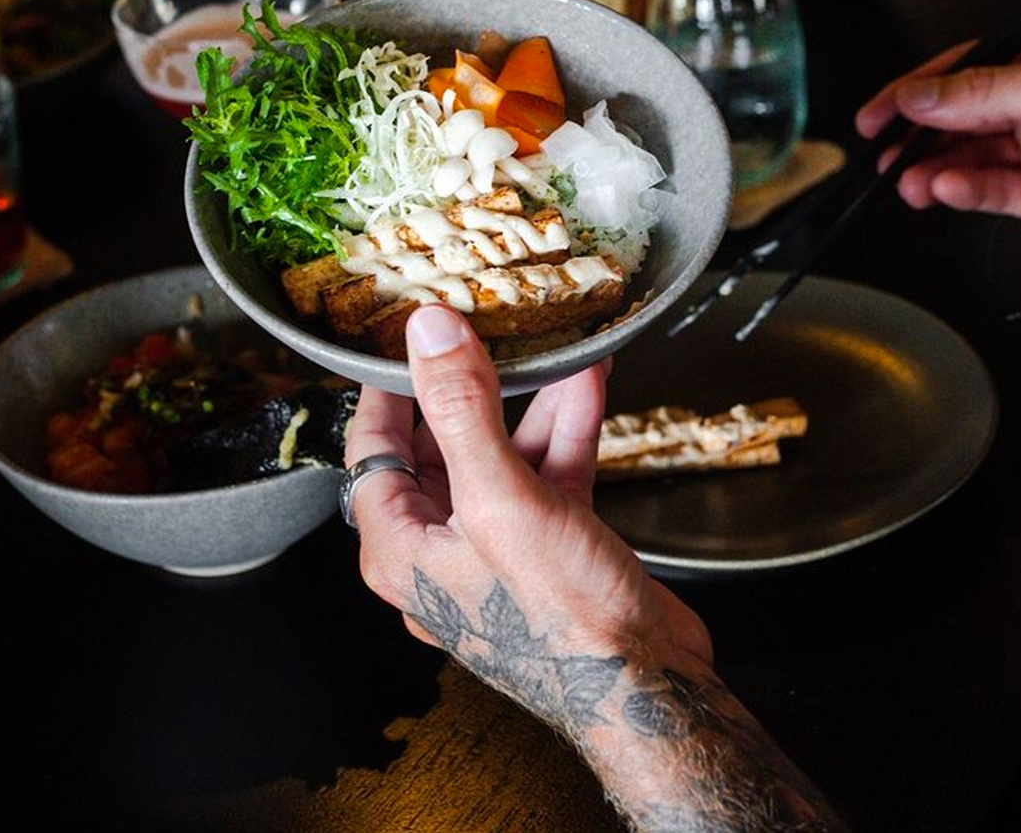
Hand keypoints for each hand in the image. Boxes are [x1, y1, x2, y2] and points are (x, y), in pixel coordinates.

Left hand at [345, 306, 847, 831]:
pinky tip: (587, 384)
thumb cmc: (561, 623)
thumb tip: (429, 333)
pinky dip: (565, 429)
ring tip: (553, 347)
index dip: (387, 387)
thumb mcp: (500, 501)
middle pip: (441, 445)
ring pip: (502, 455)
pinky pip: (547, 474)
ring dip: (531, 402)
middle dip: (471, 386)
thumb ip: (462, 411)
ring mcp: (498, 548)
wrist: (647, 688)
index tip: (405, 338)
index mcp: (403, 547)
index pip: (373, 449)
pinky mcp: (550, 547)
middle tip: (482, 331)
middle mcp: (442, 548)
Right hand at [855, 31, 1020, 222]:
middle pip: (960, 118)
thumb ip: (983, 90)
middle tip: (885, 154)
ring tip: (910, 183)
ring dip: (934, 171)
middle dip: (917, 139)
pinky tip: (946, 190)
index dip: (915, 89)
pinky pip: (995, 191)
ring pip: (971, 159)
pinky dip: (966, 193)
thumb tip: (920, 94)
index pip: (964, 67)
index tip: (878, 112)